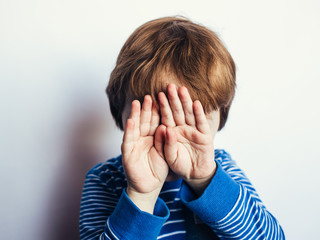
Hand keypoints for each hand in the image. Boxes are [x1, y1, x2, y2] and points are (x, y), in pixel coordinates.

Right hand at [121, 95, 168, 212]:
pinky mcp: (127, 154)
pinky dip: (129, 131)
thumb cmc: (158, 168)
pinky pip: (129, 141)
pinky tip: (131, 121)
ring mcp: (134, 145)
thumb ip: (164, 140)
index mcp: (153, 137)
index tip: (161, 99)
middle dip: (146, 109)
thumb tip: (164, 127)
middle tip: (149, 96)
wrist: (149, 186)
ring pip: (135, 128)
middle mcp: (142, 139)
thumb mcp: (165, 153)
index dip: (158, 111)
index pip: (155, 122)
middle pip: (145, 121)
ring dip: (135, 115)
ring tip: (137, 103)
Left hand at [158, 84, 216, 194]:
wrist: (194, 174)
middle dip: (173, 99)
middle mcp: (183, 128)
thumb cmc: (179, 165)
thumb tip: (166, 128)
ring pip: (189, 114)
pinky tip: (196, 103)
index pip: (167, 116)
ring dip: (186, 102)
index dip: (163, 106)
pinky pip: (201, 123)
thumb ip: (166, 143)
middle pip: (177, 111)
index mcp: (172, 131)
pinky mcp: (205, 136)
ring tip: (182, 90)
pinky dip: (199, 114)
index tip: (158, 95)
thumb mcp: (169, 156)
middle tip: (169, 86)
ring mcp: (194, 131)